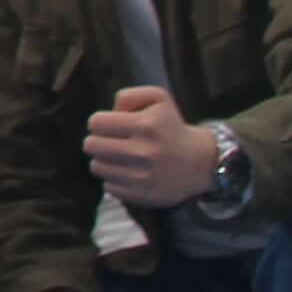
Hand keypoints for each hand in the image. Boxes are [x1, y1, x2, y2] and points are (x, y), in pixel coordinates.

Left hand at [81, 84, 227, 208]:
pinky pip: (108, 186)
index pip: (96, 123)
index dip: (100, 122)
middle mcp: (142, 152)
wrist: (200, 163)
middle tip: (111, 142)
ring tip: (119, 157)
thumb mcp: (158, 98)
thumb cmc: (172, 126)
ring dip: (104, 161)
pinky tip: (128, 173)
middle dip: (97, 141)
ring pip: (96, 166)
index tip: (109, 126)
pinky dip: (114, 179)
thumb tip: (108, 113)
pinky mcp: (141, 195)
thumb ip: (128, 96)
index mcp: (145, 126)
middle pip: (90, 145)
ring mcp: (142, 176)